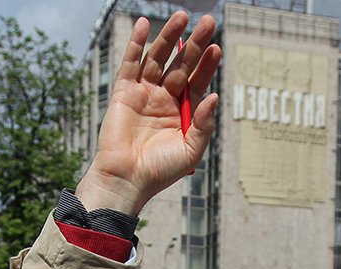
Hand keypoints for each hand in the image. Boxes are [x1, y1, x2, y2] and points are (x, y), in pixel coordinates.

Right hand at [75, 12, 221, 213]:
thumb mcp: (191, 150)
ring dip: (169, 37)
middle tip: (208, 22)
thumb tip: (214, 95)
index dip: (207, 65)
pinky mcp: (123, 92)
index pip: (198, 81)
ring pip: (158, 58)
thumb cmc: (160, 171)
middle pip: (181, 64)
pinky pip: (130, 63)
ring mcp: (143, 93)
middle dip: (195, 44)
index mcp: (183, 112)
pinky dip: (136, 43)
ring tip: (181, 16)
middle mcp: (164, 99)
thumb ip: (204, 124)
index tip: (216, 48)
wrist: (127, 179)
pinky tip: (144, 25)